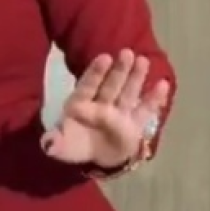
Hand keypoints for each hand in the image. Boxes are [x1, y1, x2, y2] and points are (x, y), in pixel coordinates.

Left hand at [41, 49, 169, 169]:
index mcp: (81, 105)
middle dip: (119, 70)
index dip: (95, 73)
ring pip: (128, 92)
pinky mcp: (135, 123)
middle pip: (111, 85)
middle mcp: (102, 104)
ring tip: (143, 60)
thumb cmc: (75, 145)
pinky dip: (154, 99)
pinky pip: (145, 110)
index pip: (88, 86)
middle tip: (126, 52)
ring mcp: (119, 112)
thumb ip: (54, 143)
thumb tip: (47, 143)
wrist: (95, 157)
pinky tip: (163, 84)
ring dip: (136, 77)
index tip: (104, 58)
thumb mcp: (62, 147)